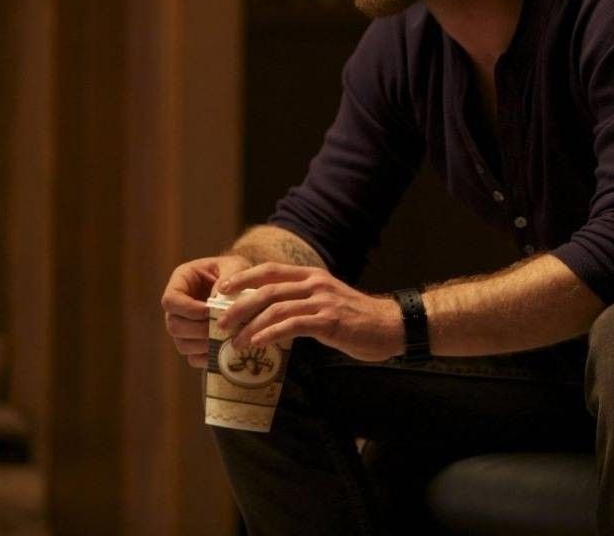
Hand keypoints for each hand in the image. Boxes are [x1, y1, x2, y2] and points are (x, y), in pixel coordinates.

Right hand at [161, 255, 250, 367]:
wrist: (246, 285)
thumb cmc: (237, 271)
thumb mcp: (235, 265)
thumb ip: (229, 276)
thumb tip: (218, 294)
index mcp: (181, 281)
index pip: (171, 300)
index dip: (188, 309)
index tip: (208, 311)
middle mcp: (177, 306)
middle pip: (173, 325)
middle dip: (197, 329)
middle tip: (220, 327)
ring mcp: (184, 325)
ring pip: (181, 343)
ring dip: (202, 344)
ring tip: (223, 339)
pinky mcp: (194, 341)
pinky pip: (192, 357)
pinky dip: (206, 358)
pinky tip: (222, 352)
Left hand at [215, 262, 403, 362]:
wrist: (392, 326)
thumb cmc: (358, 319)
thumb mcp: (328, 302)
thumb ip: (303, 303)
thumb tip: (272, 318)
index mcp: (312, 276)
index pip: (270, 270)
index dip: (244, 278)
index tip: (222, 290)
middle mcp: (315, 284)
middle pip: (267, 289)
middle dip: (239, 306)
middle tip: (221, 323)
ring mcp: (322, 301)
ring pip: (276, 308)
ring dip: (251, 325)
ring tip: (235, 341)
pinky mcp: (329, 321)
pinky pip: (293, 325)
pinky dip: (271, 334)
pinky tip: (258, 343)